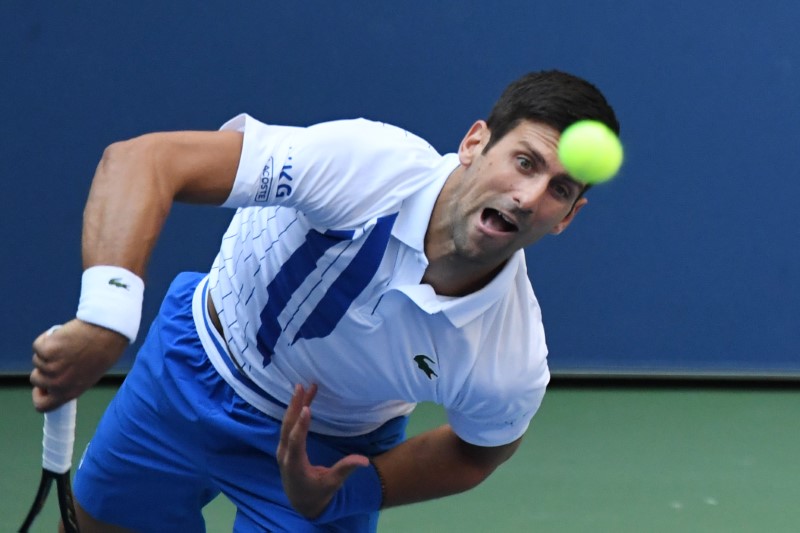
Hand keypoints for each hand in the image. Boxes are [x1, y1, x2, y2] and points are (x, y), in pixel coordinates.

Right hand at [30, 319, 127, 411]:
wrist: (108, 332)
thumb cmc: (104, 351)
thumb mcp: (89, 376)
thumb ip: (71, 382)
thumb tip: (56, 380)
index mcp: (70, 392)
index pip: (43, 405)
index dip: (40, 395)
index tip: (42, 387)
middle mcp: (57, 383)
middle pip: (35, 379)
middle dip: (43, 368)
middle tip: (59, 357)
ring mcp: (51, 366)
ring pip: (37, 360)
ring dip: (47, 352)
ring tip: (67, 345)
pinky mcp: (46, 350)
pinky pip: (38, 345)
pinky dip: (46, 339)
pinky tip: (62, 336)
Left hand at [277, 384, 369, 518]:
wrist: (301, 502)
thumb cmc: (318, 493)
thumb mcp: (332, 483)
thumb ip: (345, 469)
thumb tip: (365, 461)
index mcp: (295, 465)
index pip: (296, 442)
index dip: (301, 425)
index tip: (307, 408)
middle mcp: (285, 455)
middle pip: (287, 428)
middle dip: (295, 407)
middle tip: (301, 388)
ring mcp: (282, 449)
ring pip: (286, 424)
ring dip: (294, 405)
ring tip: (302, 387)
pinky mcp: (285, 446)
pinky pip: (287, 426)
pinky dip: (294, 411)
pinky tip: (301, 399)